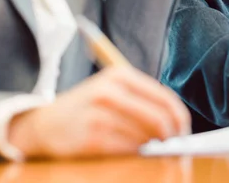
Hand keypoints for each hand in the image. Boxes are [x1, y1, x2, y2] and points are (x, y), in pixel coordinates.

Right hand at [8, 66, 190, 158]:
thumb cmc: (89, 108)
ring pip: (144, 136)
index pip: (163, 96)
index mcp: (120, 75)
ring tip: (151, 148)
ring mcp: (99, 114)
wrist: (44, 123)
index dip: (178, 116)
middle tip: (175, 145)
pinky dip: (135, 153)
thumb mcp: (113, 90)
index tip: (184, 130)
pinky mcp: (91, 138)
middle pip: (158, 117)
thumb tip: (177, 122)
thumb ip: (143, 100)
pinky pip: (127, 149)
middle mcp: (109, 91)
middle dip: (171, 134)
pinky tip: (132, 152)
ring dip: (152, 146)